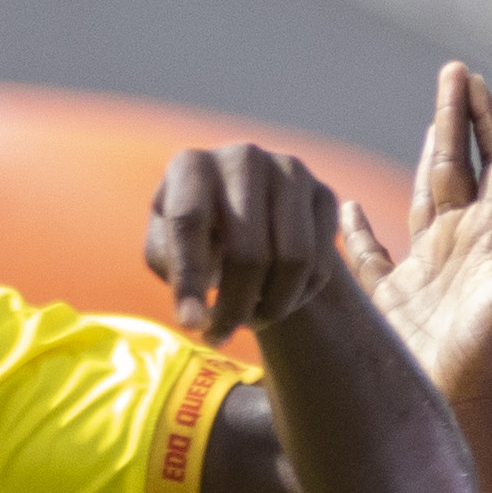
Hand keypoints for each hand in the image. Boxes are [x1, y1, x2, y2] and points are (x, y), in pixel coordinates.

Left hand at [143, 133, 375, 353]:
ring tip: (249, 320)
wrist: (247, 212)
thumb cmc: (196, 237)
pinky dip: (299, 297)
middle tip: (220, 335)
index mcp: (192, 166)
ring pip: (293, 259)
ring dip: (271, 307)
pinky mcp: (325, 194)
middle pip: (247, 251)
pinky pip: (321, 262)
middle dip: (234, 308)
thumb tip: (196, 310)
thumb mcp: (166, 248)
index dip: (188, 280)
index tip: (191, 327)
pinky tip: (276, 301)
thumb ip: (172, 267)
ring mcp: (290, 171)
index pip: (189, 223)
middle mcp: (242, 158)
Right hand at [335, 60, 491, 414]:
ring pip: (424, 199)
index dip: (484, 120)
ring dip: (425, 159)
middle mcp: (462, 245)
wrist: (462, 407)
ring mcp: (428, 271)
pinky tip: (346, 210)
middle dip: (454, 120)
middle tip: (451, 73)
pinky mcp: (394, 300)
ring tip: (429, 125)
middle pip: (457, 167)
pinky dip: (355, 231)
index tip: (473, 80)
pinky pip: (371, 256)